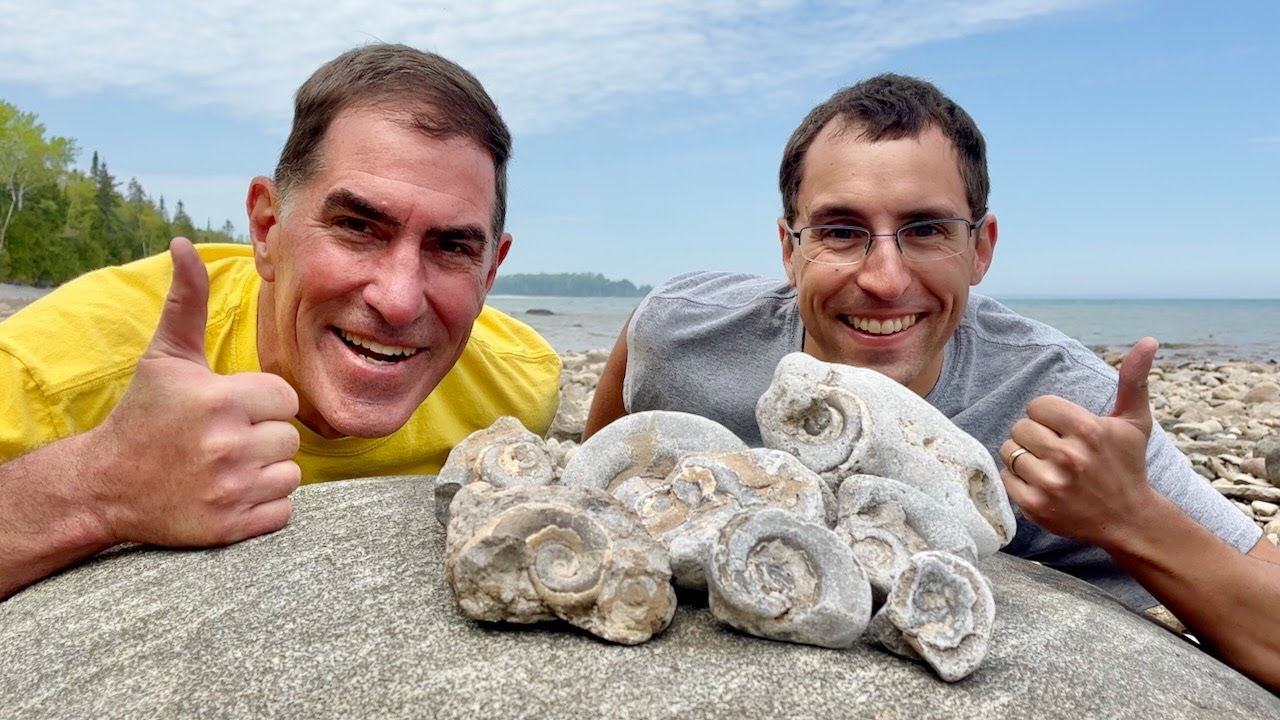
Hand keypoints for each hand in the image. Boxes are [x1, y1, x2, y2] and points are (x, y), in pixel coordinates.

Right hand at [87, 237, 300, 546]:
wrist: (105, 485)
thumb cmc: (144, 415)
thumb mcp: (165, 355)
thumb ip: (186, 301)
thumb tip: (183, 244)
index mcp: (218, 400)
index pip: (285, 398)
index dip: (262, 401)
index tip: (231, 407)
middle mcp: (226, 446)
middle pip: (289, 437)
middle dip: (263, 436)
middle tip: (224, 439)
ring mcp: (229, 491)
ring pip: (290, 474)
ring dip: (266, 471)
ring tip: (227, 465)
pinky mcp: (230, 529)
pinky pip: (283, 511)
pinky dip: (264, 506)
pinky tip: (230, 492)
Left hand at [999, 338, 1159, 545]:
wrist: (1129, 519)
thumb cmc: (1127, 465)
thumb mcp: (1134, 421)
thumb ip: (1134, 380)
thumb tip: (1148, 339)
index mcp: (1088, 430)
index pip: (1037, 405)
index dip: (1049, 416)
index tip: (1065, 430)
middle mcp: (1069, 456)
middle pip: (1020, 427)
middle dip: (1035, 435)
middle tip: (1055, 449)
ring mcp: (1051, 483)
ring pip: (1008, 450)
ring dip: (1022, 455)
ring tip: (1047, 465)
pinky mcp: (1036, 505)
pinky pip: (1004, 477)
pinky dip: (1016, 478)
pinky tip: (1039, 482)